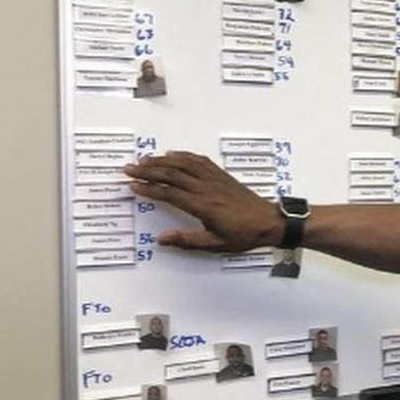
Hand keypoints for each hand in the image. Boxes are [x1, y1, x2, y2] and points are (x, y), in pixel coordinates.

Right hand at [124, 151, 281, 251]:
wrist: (269, 222)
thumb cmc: (244, 234)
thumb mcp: (214, 244)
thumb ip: (187, 241)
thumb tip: (163, 239)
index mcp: (203, 205)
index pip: (169, 193)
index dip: (149, 188)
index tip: (134, 186)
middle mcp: (207, 188)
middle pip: (172, 174)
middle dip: (148, 170)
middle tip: (130, 169)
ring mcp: (214, 179)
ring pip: (183, 164)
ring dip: (162, 160)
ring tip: (145, 160)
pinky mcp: (221, 175)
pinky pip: (199, 160)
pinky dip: (183, 155)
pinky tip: (173, 154)